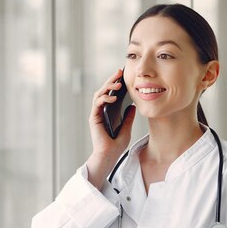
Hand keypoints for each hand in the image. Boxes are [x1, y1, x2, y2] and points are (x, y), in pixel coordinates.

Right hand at [86, 69, 135, 188]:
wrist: (109, 155)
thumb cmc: (116, 145)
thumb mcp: (127, 128)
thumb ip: (128, 117)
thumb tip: (133, 106)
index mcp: (108, 113)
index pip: (111, 94)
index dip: (116, 84)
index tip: (124, 76)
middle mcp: (101, 111)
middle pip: (104, 91)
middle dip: (111, 80)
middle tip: (119, 72)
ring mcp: (96, 114)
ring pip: (99, 94)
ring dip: (107, 87)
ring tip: (117, 83)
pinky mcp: (94, 118)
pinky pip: (97, 104)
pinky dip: (104, 98)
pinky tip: (112, 97)